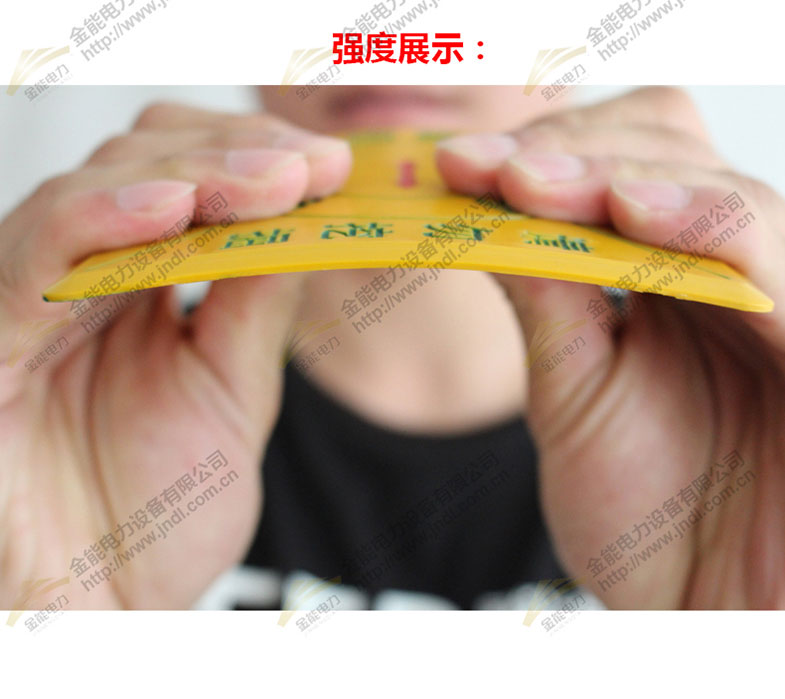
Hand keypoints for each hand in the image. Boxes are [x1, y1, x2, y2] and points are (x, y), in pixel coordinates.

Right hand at [0, 103, 350, 608]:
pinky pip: (29, 259)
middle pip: (142, 166)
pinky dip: (98, 221)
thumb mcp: (232, 395)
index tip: (330, 165)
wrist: (99, 610)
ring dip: (189, 173)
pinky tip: (170, 206)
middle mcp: (76, 283)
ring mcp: (26, 305)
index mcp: (134, 291)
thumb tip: (300, 221)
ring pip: (93, 193)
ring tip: (272, 179)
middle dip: (234, 155)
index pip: (185, 182)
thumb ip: (253, 307)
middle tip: (312, 164)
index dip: (254, 159)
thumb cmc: (156, 518)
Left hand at [435, 87, 784, 608]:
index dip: (538, 156)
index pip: (614, 170)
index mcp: (671, 283)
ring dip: (610, 173)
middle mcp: (733, 276)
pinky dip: (705, 220)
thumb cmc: (652, 525)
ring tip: (526, 181)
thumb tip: (488, 212)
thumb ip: (547, 299)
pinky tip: (628, 208)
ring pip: (715, 190)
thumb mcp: (574, 397)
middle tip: (483, 167)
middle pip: (664, 151)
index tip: (454, 166)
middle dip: (566, 151)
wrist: (710, 615)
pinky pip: (774, 252)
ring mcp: (781, 300)